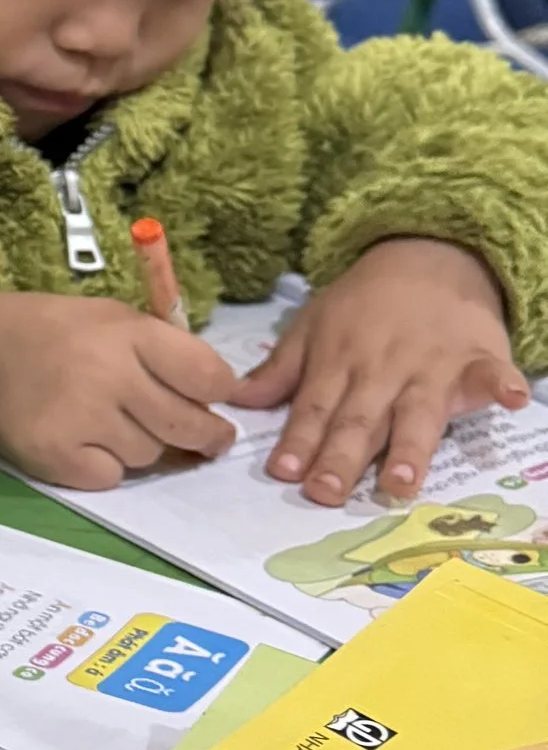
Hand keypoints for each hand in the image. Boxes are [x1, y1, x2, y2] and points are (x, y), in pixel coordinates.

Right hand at [0, 292, 236, 487]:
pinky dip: (104, 466)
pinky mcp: (56, 456)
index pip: (208, 376)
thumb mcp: (113, 318)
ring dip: (143, 445)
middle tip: (208, 439)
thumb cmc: (53, 330)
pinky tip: (85, 442)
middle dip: (206, 436)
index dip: (221, 392)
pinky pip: (110, 476)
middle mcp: (110, 376)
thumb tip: (214, 401)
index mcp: (129, 334)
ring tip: (114, 424)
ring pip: (149, 454)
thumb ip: (163, 351)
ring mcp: (81, 419)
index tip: (215, 399)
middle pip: (188, 425)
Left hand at [231, 239, 524, 504]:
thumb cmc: (363, 302)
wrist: (426, 255)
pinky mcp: (476, 357)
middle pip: (360, 420)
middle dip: (342, 456)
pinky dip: (502, 384)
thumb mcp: (312, 325)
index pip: (314, 407)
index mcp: (339, 362)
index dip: (299, 440)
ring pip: (419, 413)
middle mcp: (382, 370)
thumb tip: (238, 401)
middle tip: (326, 493)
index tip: (284, 473)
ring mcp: (431, 366)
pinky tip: (512, 399)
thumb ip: (281, 369)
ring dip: (411, 446)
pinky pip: (491, 372)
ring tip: (401, 481)